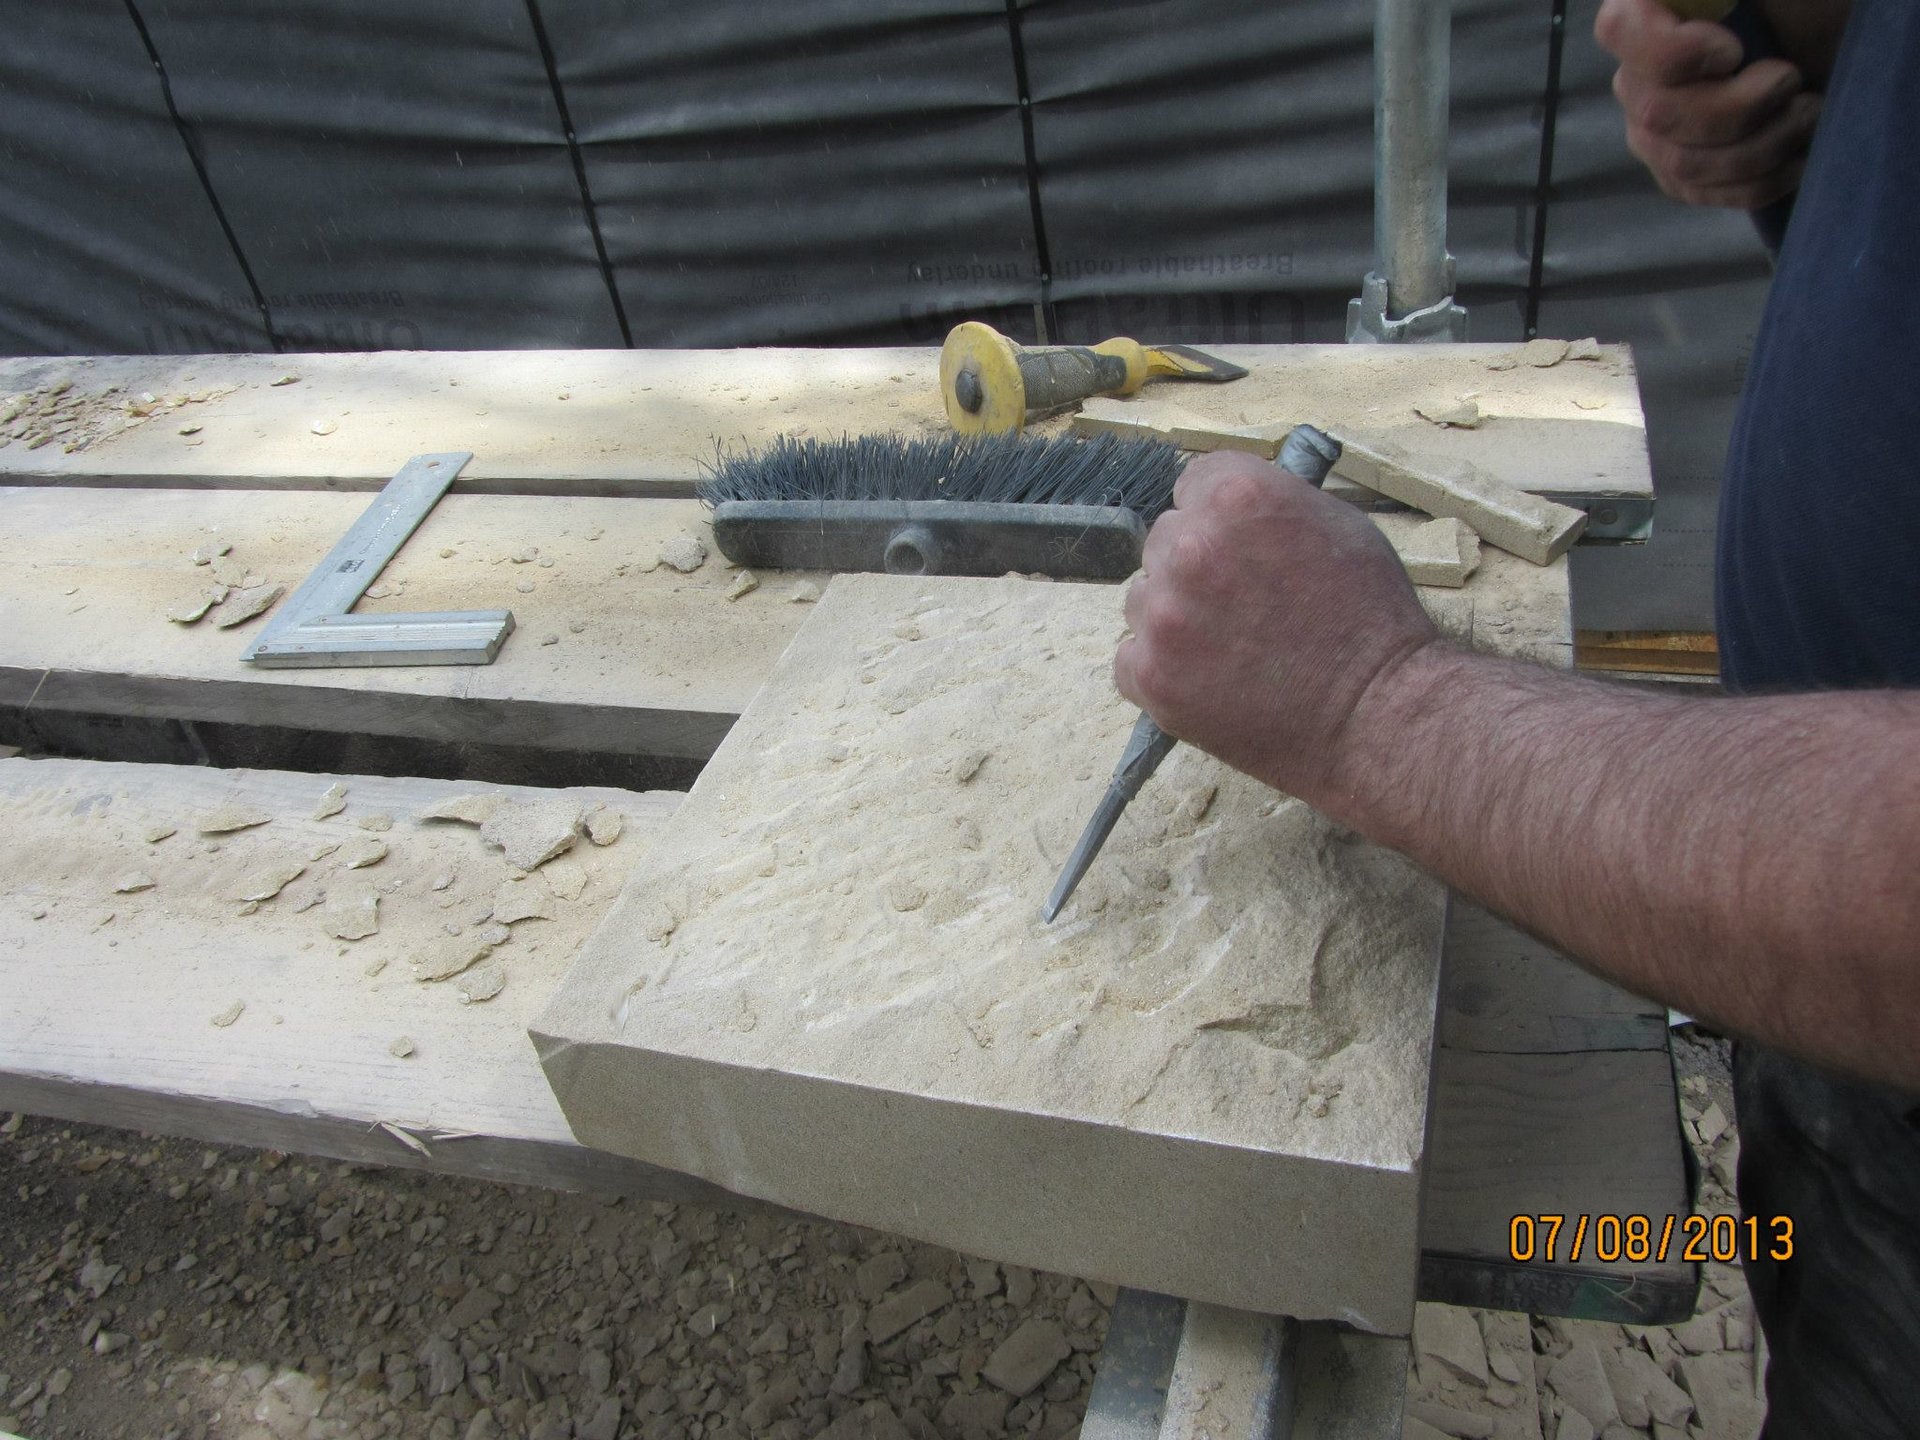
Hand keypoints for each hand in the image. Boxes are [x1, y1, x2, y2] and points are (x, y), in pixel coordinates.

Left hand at [1114, 452, 1438, 802]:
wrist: (1375, 713)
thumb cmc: (1372, 619)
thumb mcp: (1339, 525)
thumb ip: (1272, 504)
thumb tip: (1233, 506)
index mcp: (1237, 497)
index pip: (1193, 484)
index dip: (1220, 516)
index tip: (1240, 544)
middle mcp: (1190, 547)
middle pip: (1165, 539)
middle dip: (1198, 566)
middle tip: (1244, 604)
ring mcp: (1164, 614)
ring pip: (1143, 598)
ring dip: (1175, 616)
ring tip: (1231, 646)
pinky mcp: (1150, 675)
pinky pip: (1131, 658)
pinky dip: (1162, 669)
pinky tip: (1210, 678)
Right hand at [1595, 0, 1821, 208]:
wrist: (1831, 43)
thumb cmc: (1809, 1)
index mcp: (1649, 7)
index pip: (1620, 31)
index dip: (1673, 53)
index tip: (1735, 51)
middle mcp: (1637, 74)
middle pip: (1658, 114)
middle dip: (1741, 108)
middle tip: (1792, 80)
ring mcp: (1652, 131)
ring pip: (1685, 163)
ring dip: (1763, 145)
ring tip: (1807, 113)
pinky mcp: (1680, 173)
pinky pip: (1706, 193)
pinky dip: (1762, 181)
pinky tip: (1798, 154)